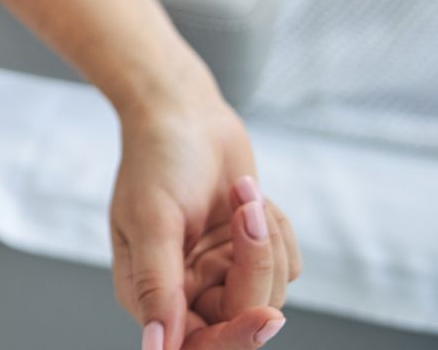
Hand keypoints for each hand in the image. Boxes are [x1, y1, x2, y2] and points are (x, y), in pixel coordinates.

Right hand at [111, 91, 298, 348]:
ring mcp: (219, 271)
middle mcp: (185, 289)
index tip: (264, 319)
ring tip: (240, 191)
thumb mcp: (152, 220)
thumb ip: (157, 287)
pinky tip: (249, 195)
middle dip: (253, 267)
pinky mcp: (247, 252)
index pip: (196, 344)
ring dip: (265, 239)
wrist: (185, 110)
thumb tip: (156, 347)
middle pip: (241, 319)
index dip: (233, 338)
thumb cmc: (157, 156)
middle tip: (249, 215)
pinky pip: (288, 266)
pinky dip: (277, 229)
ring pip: (271, 292)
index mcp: (149, 292)